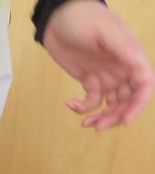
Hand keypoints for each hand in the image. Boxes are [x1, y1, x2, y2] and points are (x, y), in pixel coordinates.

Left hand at [43, 0, 152, 129]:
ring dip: (101, 116)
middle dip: (116, 115)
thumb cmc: (85, 18)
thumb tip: (137, 65)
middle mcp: (122, 69)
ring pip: (111, 104)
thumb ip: (121, 48)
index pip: (143, 85)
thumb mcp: (104, 31)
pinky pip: (91, 101)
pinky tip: (70, 104)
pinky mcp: (89, 80)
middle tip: (98, 126)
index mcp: (131, 57)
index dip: (138, 105)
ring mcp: (106, 76)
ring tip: (85, 124)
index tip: (123, 120)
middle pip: (128, 100)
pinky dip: (82, 108)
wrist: (59, 18)